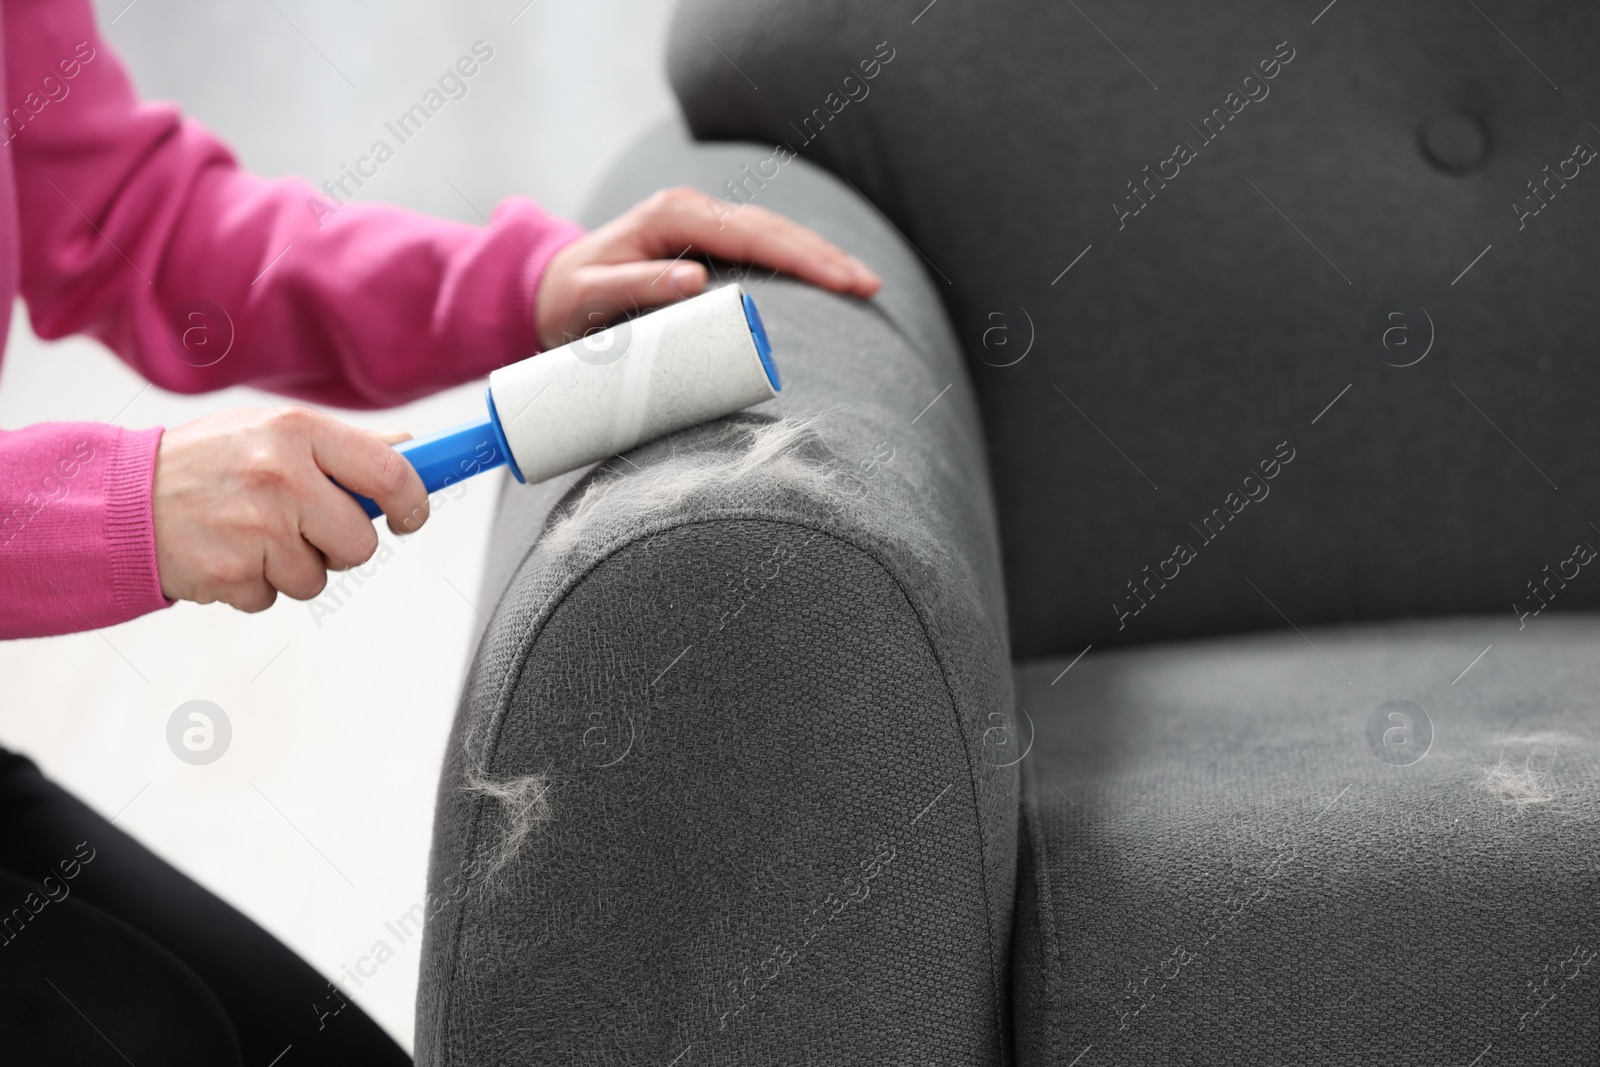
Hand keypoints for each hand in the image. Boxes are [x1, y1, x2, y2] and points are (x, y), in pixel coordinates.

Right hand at [152, 407, 426, 611]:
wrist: (121, 498)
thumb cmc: (207, 463)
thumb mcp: (269, 431)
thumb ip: (341, 445)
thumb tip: (410, 446)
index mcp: (296, 431)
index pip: (390, 472)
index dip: (412, 503)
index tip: (409, 517)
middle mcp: (280, 475)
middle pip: (360, 542)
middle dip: (342, 547)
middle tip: (308, 531)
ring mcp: (255, 527)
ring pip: (317, 577)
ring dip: (292, 568)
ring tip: (252, 536)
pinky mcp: (231, 572)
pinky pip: (274, 597)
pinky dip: (255, 585)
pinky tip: (227, 553)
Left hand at [534, 186, 880, 348]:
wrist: (546, 289)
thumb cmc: (567, 298)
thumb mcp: (592, 294)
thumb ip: (637, 284)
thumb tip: (694, 279)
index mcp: (673, 214)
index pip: (752, 232)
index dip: (800, 256)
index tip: (839, 280)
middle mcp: (692, 209)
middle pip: (773, 227)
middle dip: (824, 256)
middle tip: (869, 286)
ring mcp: (702, 222)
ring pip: (774, 232)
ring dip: (820, 257)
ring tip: (863, 284)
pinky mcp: (706, 241)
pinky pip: (762, 246)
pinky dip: (799, 261)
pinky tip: (830, 278)